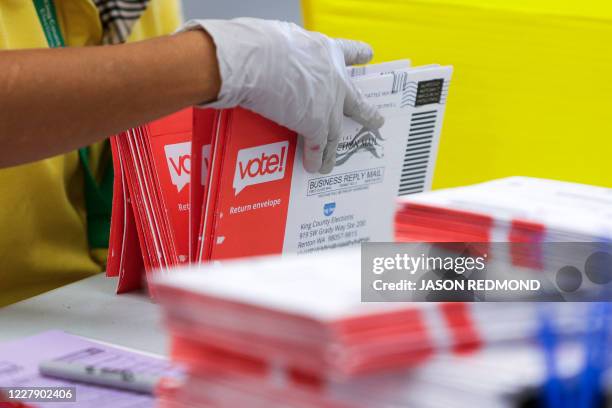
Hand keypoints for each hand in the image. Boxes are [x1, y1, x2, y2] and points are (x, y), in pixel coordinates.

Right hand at [180, 18, 383, 173]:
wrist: (257, 60)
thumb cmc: (261, 43)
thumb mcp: (282, 40)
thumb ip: (289, 53)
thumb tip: (274, 59)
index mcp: (324, 51)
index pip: (347, 50)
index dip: (358, 54)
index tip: (368, 55)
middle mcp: (333, 78)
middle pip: (355, 100)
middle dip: (365, 112)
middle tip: (376, 120)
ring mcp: (328, 104)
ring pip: (336, 131)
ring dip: (335, 148)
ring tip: (335, 160)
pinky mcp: (315, 124)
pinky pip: (318, 146)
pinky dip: (316, 158)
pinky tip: (315, 167)